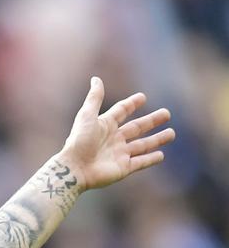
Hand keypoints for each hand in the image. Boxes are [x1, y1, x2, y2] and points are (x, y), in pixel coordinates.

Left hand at [60, 76, 174, 190]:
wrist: (74, 169)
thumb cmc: (79, 141)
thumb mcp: (87, 115)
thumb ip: (94, 98)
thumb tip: (96, 78)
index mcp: (104, 125)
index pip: (121, 112)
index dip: (131, 104)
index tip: (142, 97)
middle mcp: (113, 140)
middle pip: (136, 128)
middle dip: (151, 121)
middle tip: (166, 113)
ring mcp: (119, 154)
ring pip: (142, 145)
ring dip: (157, 139)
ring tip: (172, 133)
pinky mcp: (123, 168)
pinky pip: (140, 162)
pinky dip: (151, 159)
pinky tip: (161, 154)